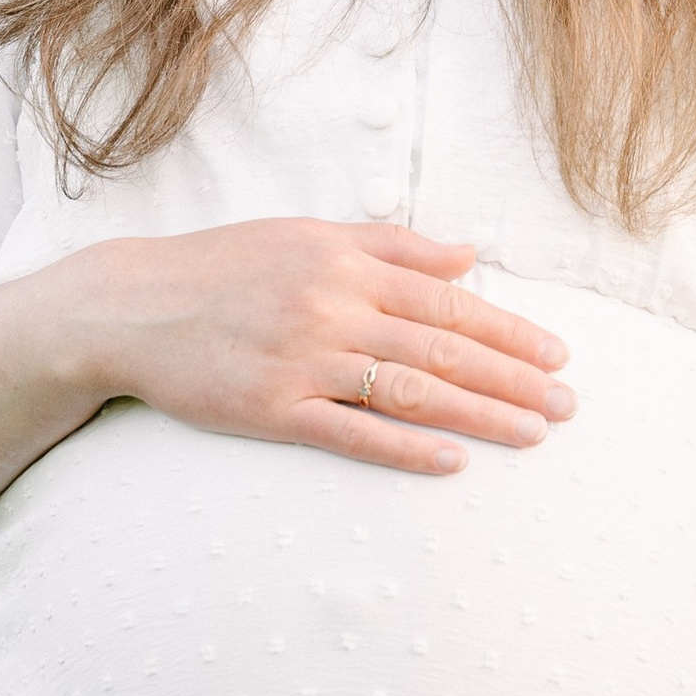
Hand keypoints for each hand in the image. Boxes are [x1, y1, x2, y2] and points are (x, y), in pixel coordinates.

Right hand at [59, 217, 573, 477]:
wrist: (129, 308)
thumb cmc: (223, 269)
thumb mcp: (305, 234)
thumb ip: (390, 244)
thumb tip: (469, 255)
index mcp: (343, 259)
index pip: (447, 298)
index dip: (508, 329)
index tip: (557, 355)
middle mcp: (329, 306)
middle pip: (441, 346)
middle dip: (513, 378)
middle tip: (566, 406)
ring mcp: (300, 360)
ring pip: (409, 390)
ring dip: (478, 414)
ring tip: (532, 434)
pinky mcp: (269, 409)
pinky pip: (350, 434)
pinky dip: (405, 448)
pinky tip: (452, 461)